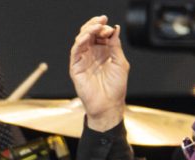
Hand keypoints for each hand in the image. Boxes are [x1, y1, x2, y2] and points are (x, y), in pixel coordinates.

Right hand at [69, 15, 129, 131]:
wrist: (109, 104)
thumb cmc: (115, 87)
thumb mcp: (120, 62)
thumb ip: (115, 45)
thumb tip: (114, 28)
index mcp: (103, 52)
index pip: (100, 34)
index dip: (104, 28)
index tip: (110, 27)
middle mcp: (92, 54)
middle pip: (89, 33)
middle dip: (95, 25)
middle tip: (102, 21)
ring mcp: (83, 60)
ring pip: (81, 39)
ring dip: (88, 30)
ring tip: (97, 26)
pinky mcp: (75, 68)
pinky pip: (75, 51)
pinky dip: (80, 41)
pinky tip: (87, 36)